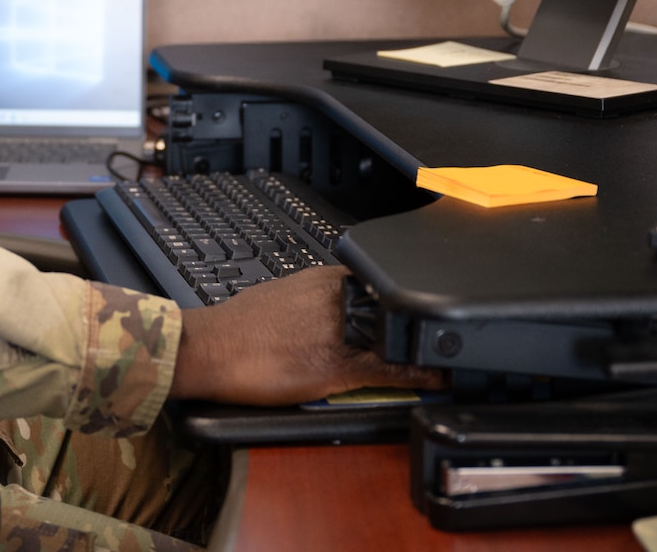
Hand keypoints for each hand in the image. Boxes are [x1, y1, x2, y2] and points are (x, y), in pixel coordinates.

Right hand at [169, 267, 445, 404]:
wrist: (209, 347)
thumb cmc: (237, 327)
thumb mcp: (281, 295)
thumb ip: (313, 296)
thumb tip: (331, 305)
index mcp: (323, 279)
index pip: (377, 280)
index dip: (401, 297)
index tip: (417, 306)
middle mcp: (336, 298)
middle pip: (393, 305)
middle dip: (416, 318)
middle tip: (439, 331)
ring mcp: (339, 331)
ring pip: (397, 335)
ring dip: (422, 344)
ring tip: (447, 352)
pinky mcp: (336, 365)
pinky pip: (390, 368)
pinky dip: (420, 374)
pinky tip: (437, 378)